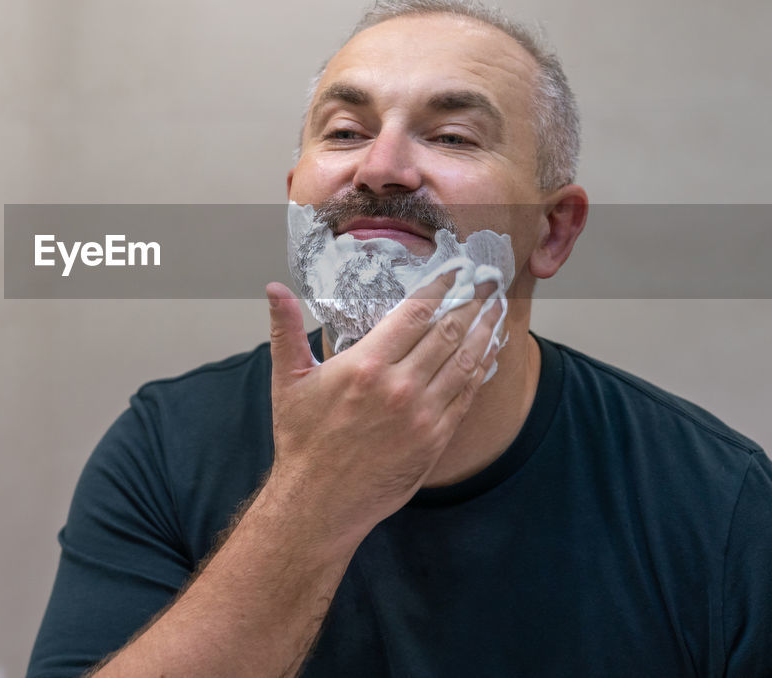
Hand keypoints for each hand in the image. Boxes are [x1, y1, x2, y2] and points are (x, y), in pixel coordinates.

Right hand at [261, 272, 501, 550]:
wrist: (318, 501)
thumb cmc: (301, 439)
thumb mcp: (287, 379)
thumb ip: (285, 328)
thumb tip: (274, 288)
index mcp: (365, 365)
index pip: (415, 313)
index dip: (440, 287)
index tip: (455, 271)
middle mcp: (399, 386)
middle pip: (448, 332)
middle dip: (472, 302)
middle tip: (488, 283)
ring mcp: (422, 415)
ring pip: (465, 362)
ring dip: (485, 332)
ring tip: (497, 310)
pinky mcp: (435, 439)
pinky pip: (466, 396)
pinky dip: (480, 371)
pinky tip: (488, 354)